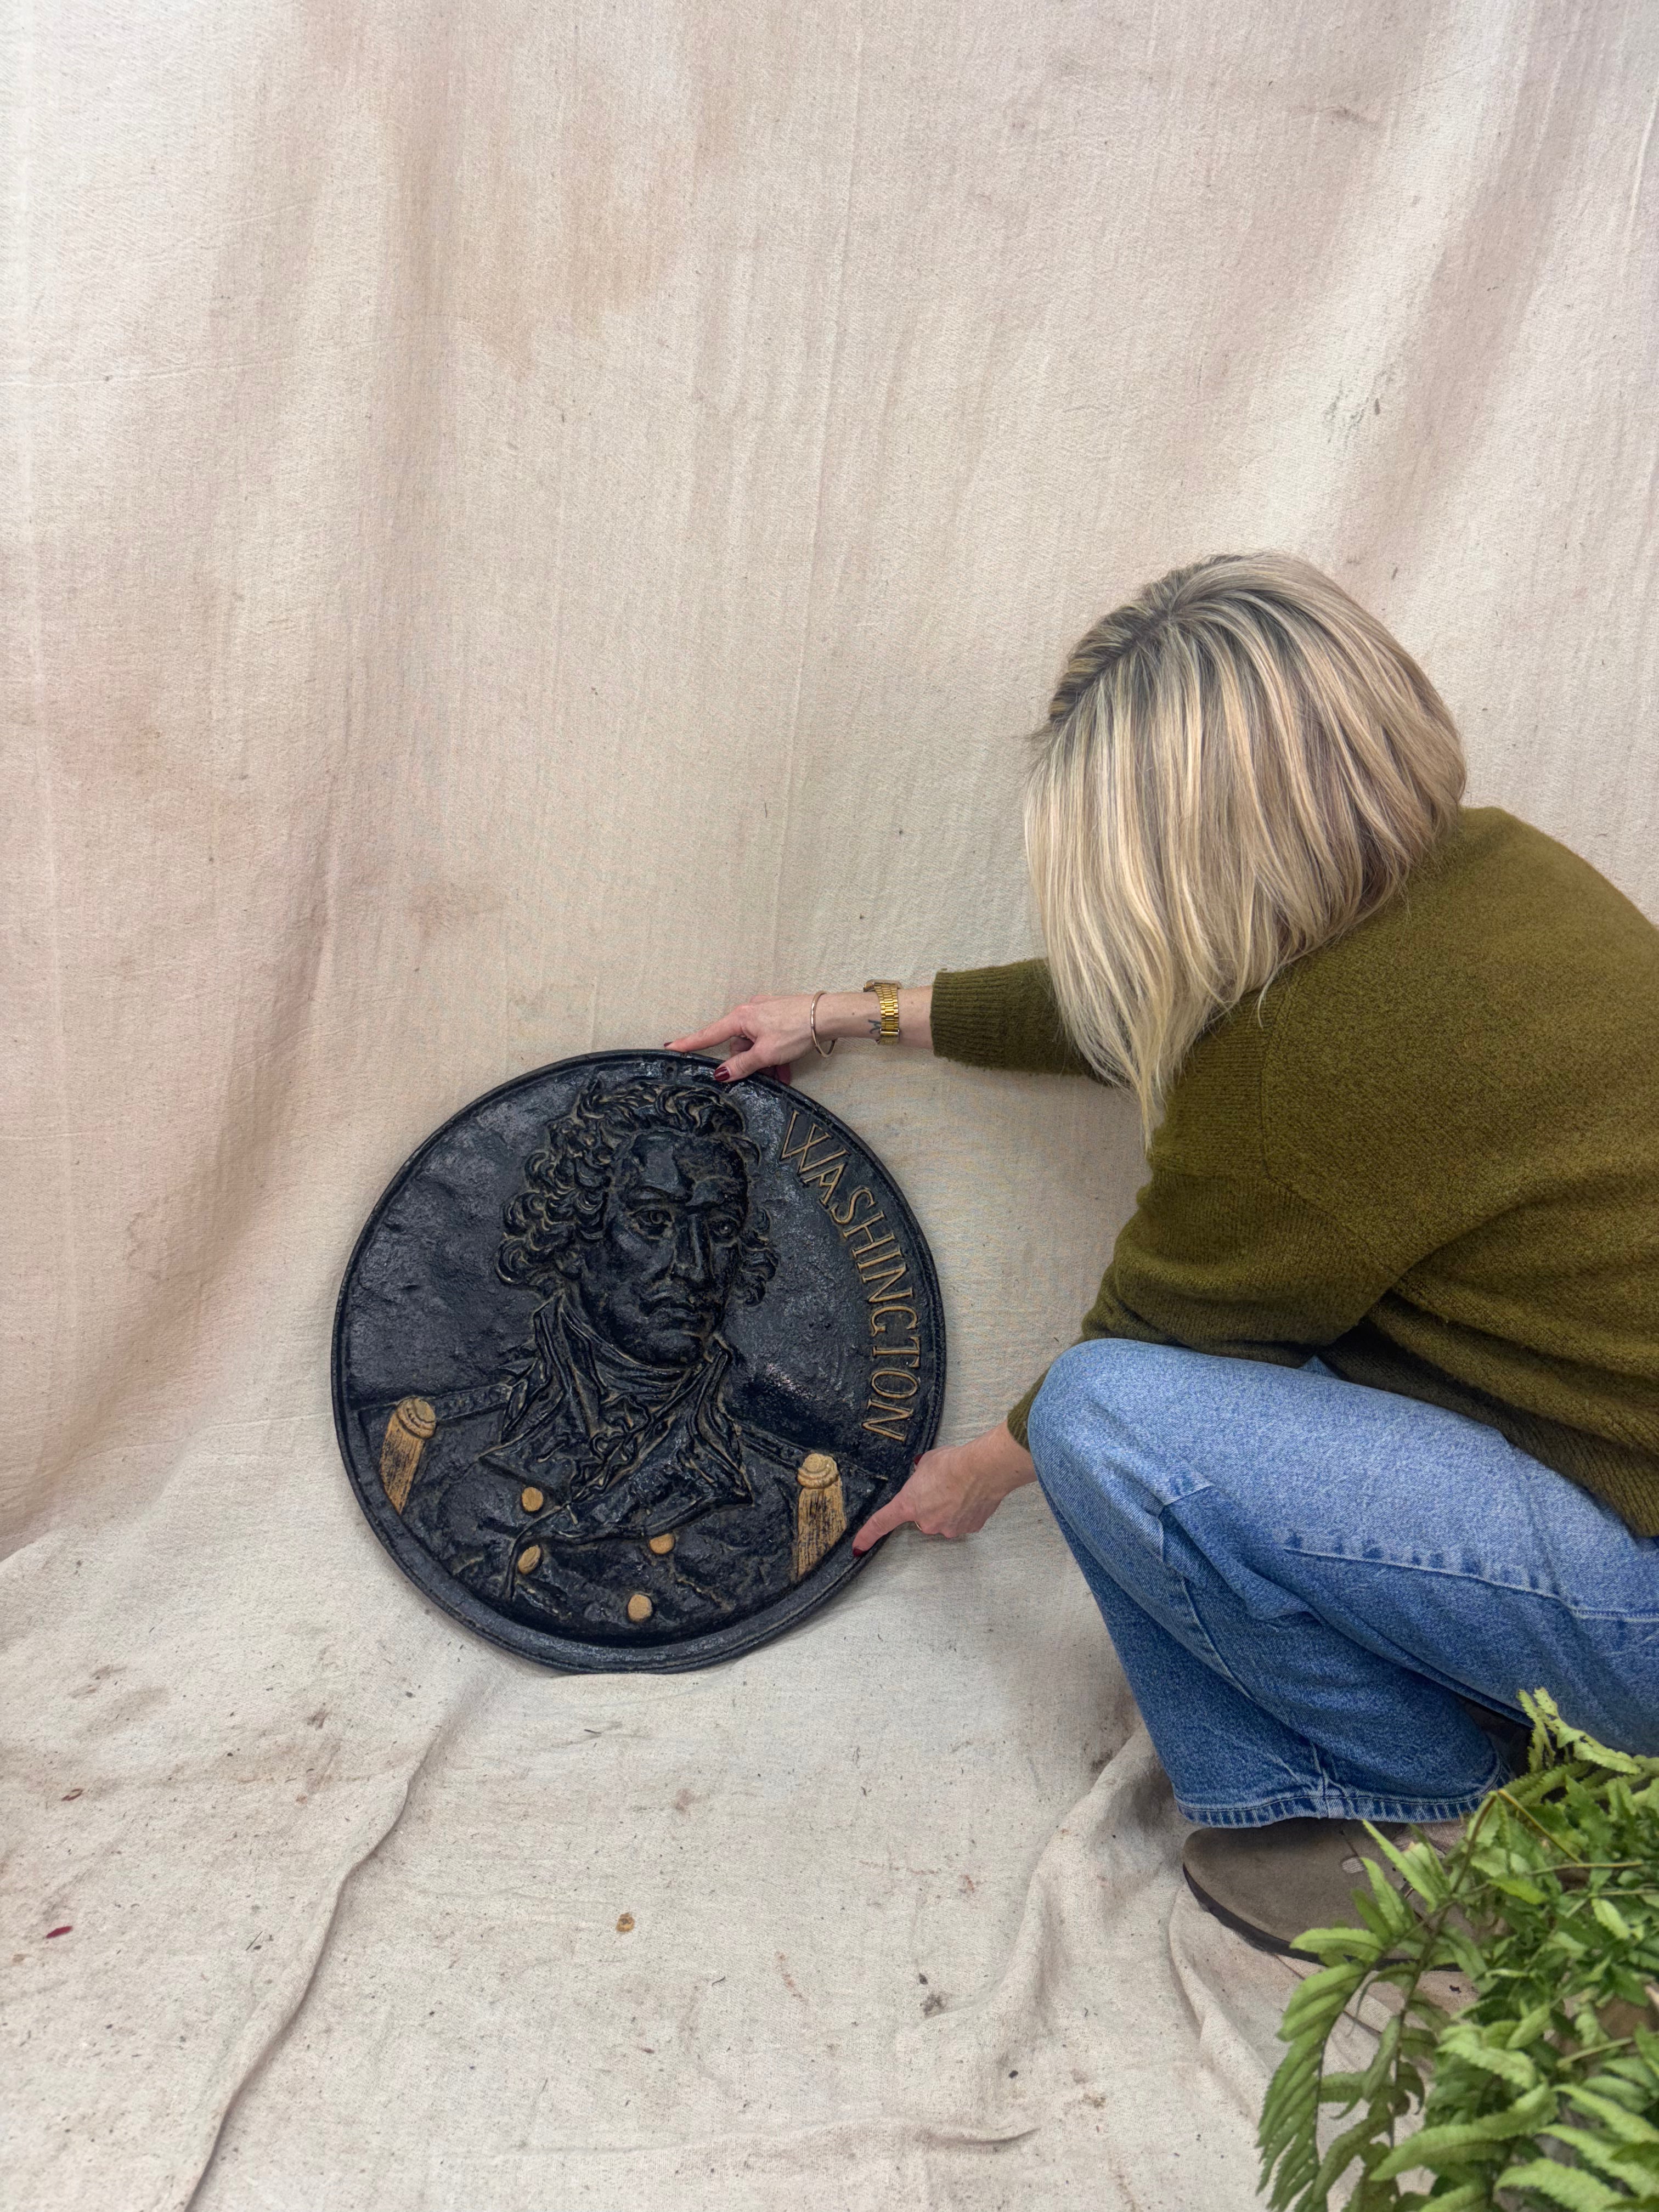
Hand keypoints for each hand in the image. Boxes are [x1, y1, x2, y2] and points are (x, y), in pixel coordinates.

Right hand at [668, 986, 933, 1079]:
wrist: (827, 1014)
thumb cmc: (796, 1029)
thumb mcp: (767, 1053)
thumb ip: (742, 1065)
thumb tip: (721, 1074)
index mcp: (740, 1017)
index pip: (708, 1035)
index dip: (688, 1043)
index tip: (669, 1047)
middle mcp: (749, 1011)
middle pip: (738, 1044)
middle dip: (748, 1062)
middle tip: (763, 1076)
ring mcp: (765, 1012)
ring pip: (756, 1043)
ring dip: (764, 1061)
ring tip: (781, 1075)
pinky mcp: (779, 1016)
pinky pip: (769, 1039)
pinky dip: (774, 1054)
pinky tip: (786, 1068)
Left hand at [852, 1422, 1035, 1552]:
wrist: (984, 1469)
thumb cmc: (952, 1462)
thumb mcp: (926, 1464)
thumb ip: (920, 1477)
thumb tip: (923, 1479)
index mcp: (909, 1505)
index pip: (882, 1522)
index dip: (868, 1535)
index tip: (858, 1546)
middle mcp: (927, 1523)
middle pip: (923, 1517)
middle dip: (930, 1504)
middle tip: (942, 1486)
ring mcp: (948, 1528)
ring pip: (944, 1519)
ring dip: (949, 1507)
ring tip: (961, 1487)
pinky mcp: (969, 1528)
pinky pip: (962, 1520)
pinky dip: (966, 1510)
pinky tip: (972, 1495)